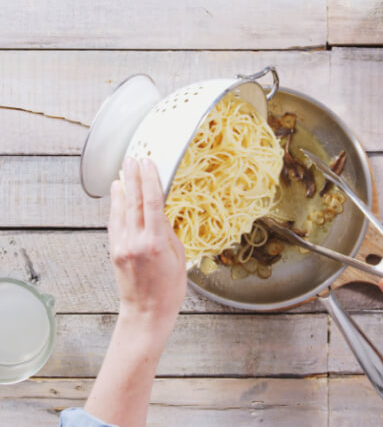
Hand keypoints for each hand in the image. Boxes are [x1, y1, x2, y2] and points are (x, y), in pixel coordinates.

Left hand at [108, 157, 186, 333]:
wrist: (147, 313)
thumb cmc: (169, 290)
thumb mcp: (178, 258)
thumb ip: (168, 232)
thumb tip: (160, 212)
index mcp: (155, 243)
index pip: (152, 203)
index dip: (150, 180)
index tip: (149, 164)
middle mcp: (135, 241)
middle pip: (134, 201)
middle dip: (134, 177)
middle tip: (133, 159)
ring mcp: (122, 246)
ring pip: (120, 210)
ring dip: (123, 187)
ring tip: (124, 171)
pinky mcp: (115, 251)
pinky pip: (114, 223)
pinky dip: (116, 206)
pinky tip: (118, 195)